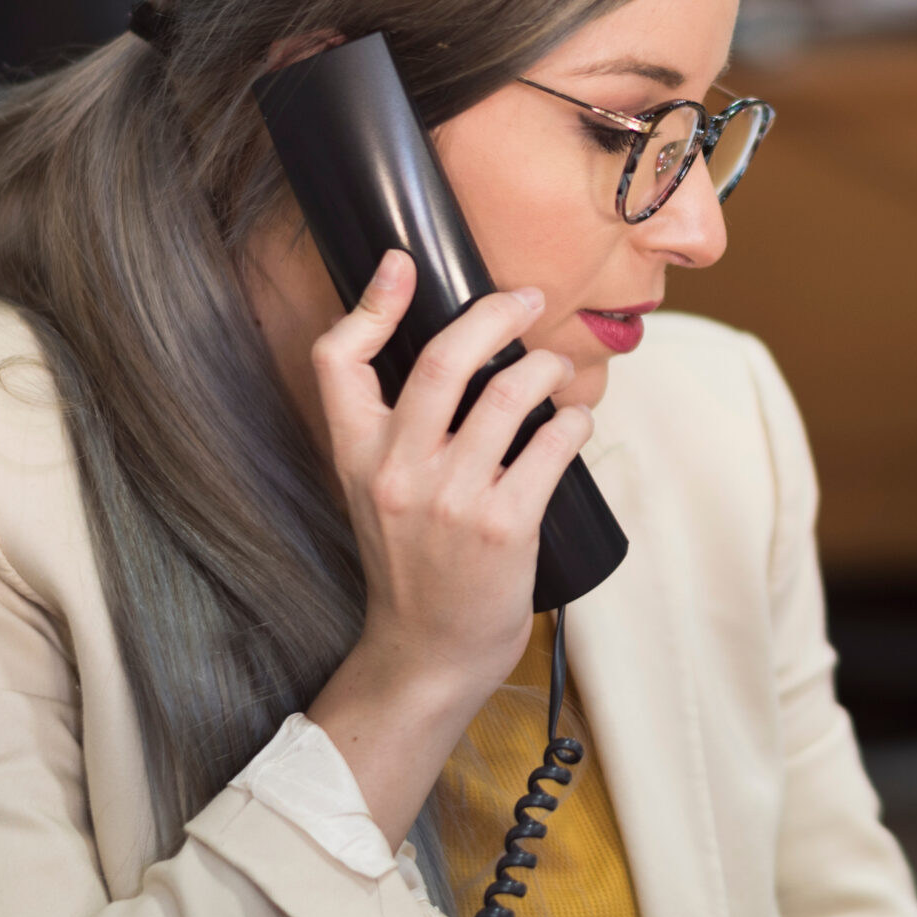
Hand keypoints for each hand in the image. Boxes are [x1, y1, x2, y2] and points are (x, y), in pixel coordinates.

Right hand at [303, 250, 592, 841]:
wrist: (426, 653)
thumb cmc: (413, 564)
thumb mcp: (378, 492)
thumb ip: (398, 431)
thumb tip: (457, 353)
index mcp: (356, 456)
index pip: (337, 361)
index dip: (368, 303)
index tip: (401, 263)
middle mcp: (398, 471)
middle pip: (442, 358)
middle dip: (494, 314)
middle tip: (528, 301)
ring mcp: (451, 499)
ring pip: (509, 395)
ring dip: (547, 370)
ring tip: (558, 373)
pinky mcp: (504, 526)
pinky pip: (551, 446)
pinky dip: (574, 422)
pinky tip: (579, 419)